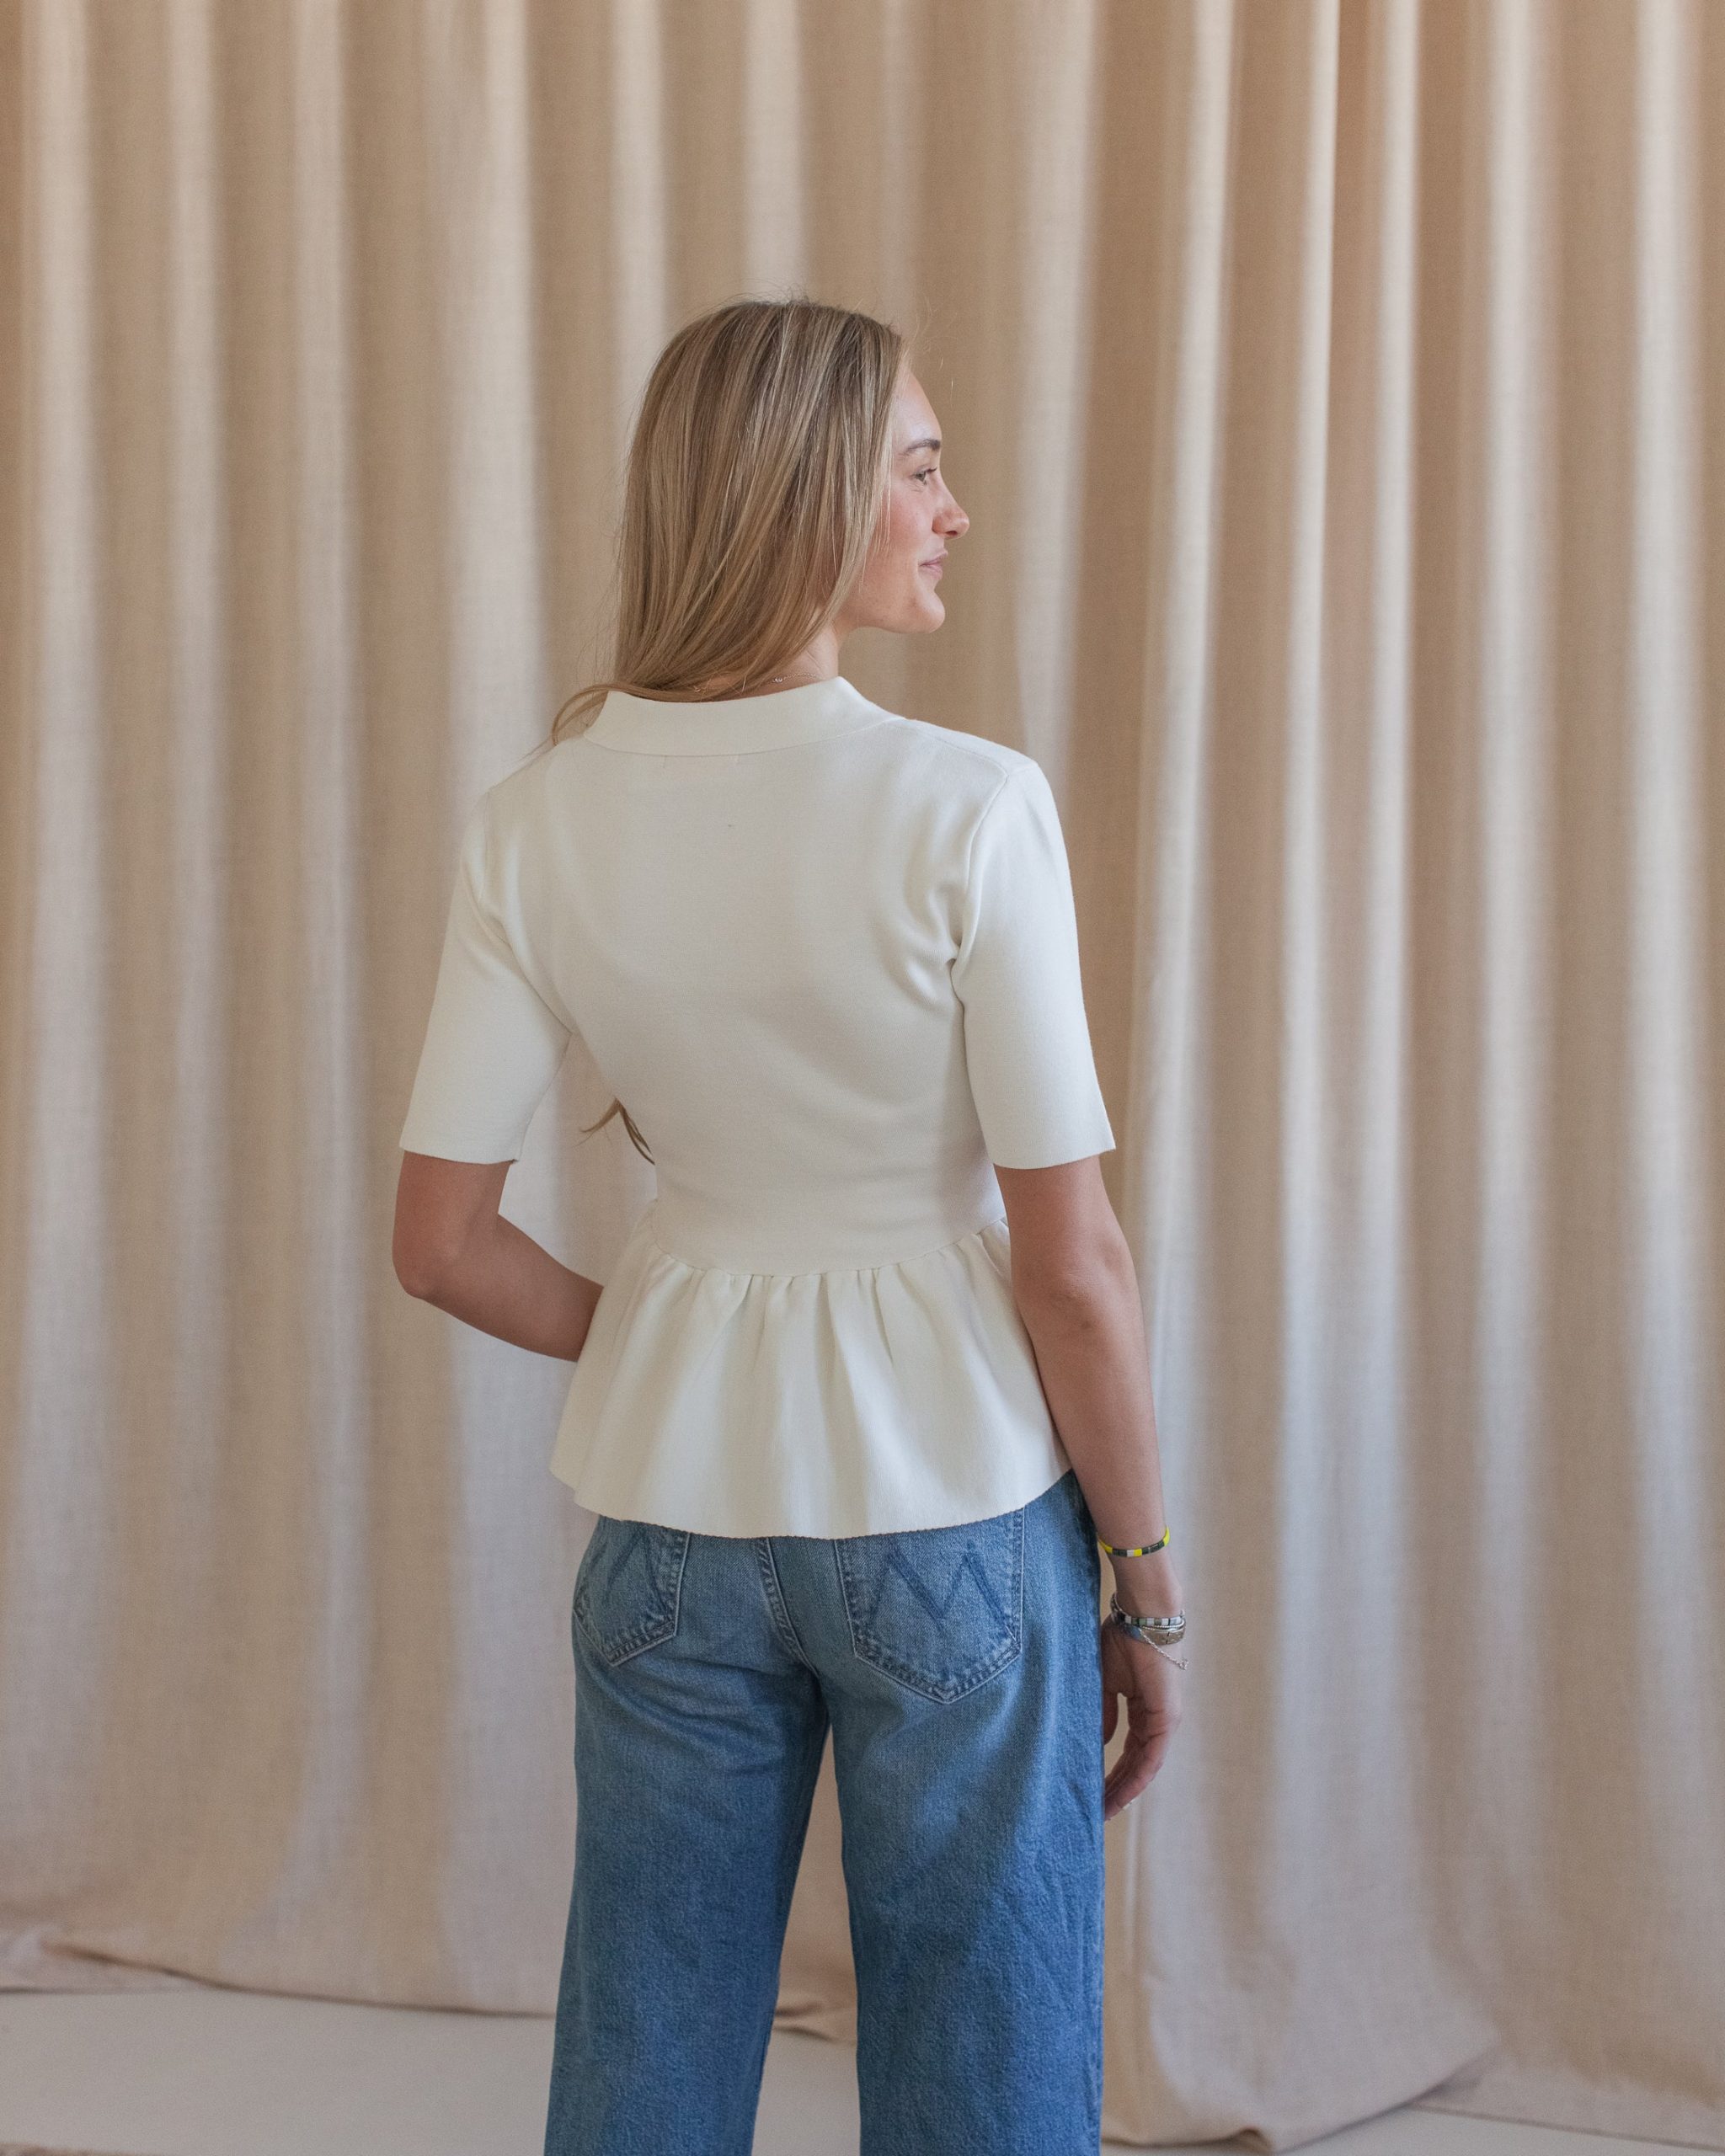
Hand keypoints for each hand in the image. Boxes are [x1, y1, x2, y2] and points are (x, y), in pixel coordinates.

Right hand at [1100, 1616, 1182, 1818]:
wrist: (1142, 1617)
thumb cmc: (1122, 1639)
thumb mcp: (1104, 1681)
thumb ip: (1103, 1711)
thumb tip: (1100, 1741)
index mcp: (1143, 1709)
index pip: (1128, 1751)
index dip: (1112, 1773)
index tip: (1094, 1792)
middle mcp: (1157, 1720)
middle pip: (1135, 1764)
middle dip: (1116, 1788)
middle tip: (1096, 1811)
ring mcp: (1164, 1722)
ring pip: (1144, 1767)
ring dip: (1124, 1790)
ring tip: (1104, 1810)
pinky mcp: (1167, 1720)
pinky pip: (1151, 1758)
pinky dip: (1136, 1778)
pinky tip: (1120, 1794)